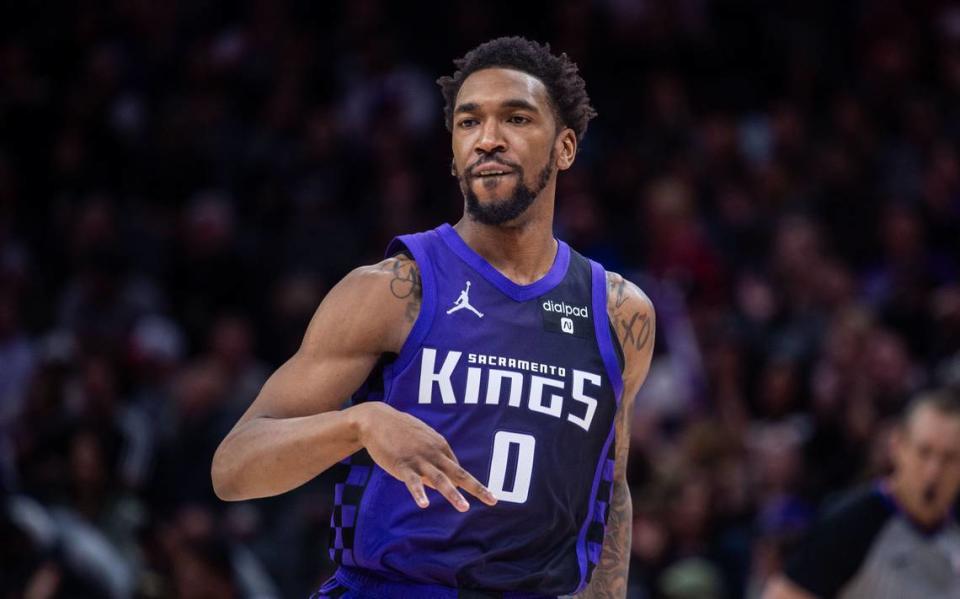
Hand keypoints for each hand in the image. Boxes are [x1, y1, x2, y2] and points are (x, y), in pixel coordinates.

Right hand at [354, 402, 497, 511]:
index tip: (465, 493)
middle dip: (476, 487)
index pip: (456, 468)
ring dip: (452, 494)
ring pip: (439, 479)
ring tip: (464, 508)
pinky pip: (412, 481)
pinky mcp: (402, 465)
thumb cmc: (400, 431)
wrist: (376, 419)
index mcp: (440, 445)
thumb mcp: (421, 441)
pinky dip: (419, 493)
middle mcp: (434, 452)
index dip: (460, 482)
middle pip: (458, 472)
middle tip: (492, 501)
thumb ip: (432, 458)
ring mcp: (419, 459)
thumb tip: (439, 482)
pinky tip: (424, 505)